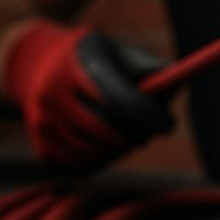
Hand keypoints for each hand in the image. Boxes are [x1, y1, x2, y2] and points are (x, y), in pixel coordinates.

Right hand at [3, 21, 172, 167]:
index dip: (149, 117)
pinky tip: (101, 141)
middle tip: (148, 133)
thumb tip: (180, 80)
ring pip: (97, 153)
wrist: (39, 68)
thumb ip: (151, 67)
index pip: (120, 101)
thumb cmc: (96, 61)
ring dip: (120, 149)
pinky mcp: (41, 147)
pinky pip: (83, 166)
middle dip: (136, 136)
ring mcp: (42, 122)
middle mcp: (52, 93)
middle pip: (108, 132)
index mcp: (76, 65)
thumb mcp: (120, 53)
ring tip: (124, 133)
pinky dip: (100, 158)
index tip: (167, 124)